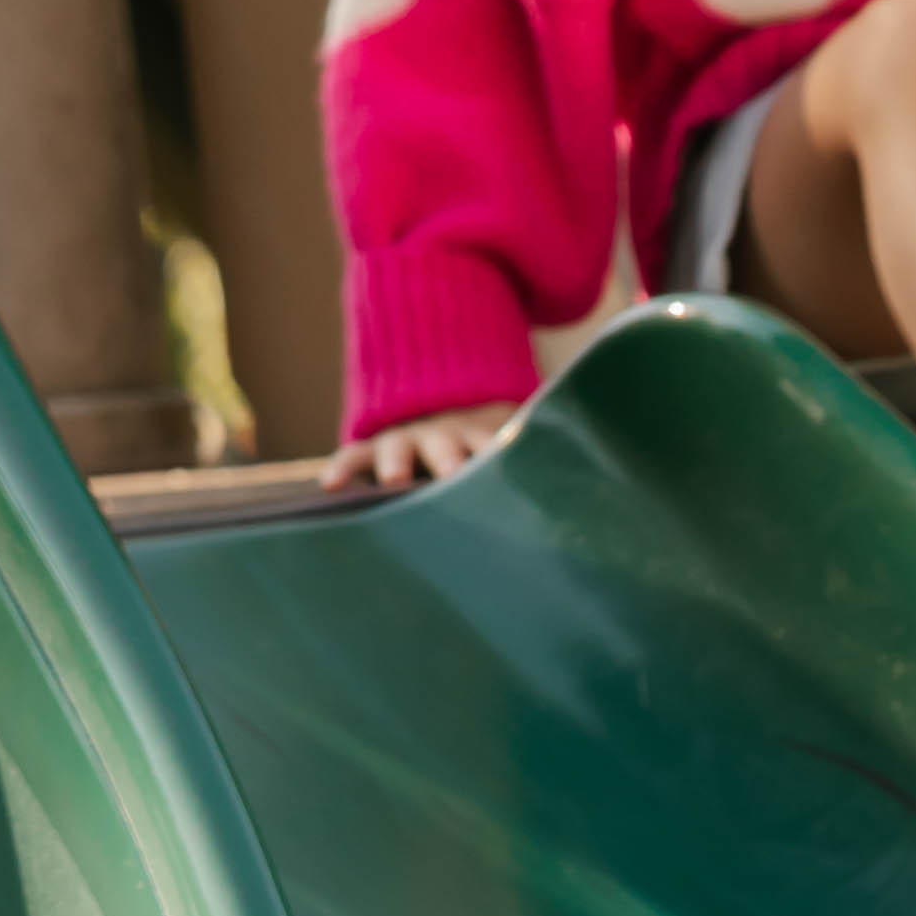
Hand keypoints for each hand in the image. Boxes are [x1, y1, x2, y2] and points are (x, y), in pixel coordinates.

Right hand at [332, 406, 520, 493]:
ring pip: (400, 447)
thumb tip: (587, 506)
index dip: (505, 459)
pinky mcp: (374, 449)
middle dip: (453, 461)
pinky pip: (354, 455)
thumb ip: (538, 475)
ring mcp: (409, 440)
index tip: (514, 476)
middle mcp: (447, 437)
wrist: (448, 409)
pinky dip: (342, 468)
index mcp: (486, 440)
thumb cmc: (487, 459)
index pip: (498, 447)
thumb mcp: (513, 459)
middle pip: (450, 446)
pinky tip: (329, 485)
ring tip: (394, 480)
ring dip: (398, 462)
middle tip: (457, 476)